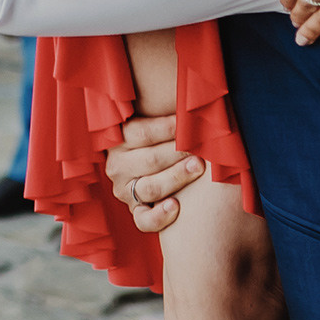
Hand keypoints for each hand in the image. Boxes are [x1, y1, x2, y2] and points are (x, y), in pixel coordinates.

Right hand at [105, 115, 205, 234]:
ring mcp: (125, 191)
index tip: (189, 121)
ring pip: (150, 187)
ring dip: (176, 177)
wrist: (157, 172)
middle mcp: (117, 166)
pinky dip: (159, 216)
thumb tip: (192, 98)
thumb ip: (167, 118)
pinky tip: (175, 207)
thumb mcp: (154, 126)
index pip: (141, 132)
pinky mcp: (135, 212)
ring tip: (197, 167)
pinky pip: (144, 220)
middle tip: (201, 146)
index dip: (166, 127)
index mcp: (119, 140)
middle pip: (149, 159)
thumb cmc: (163, 141)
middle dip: (177, 152)